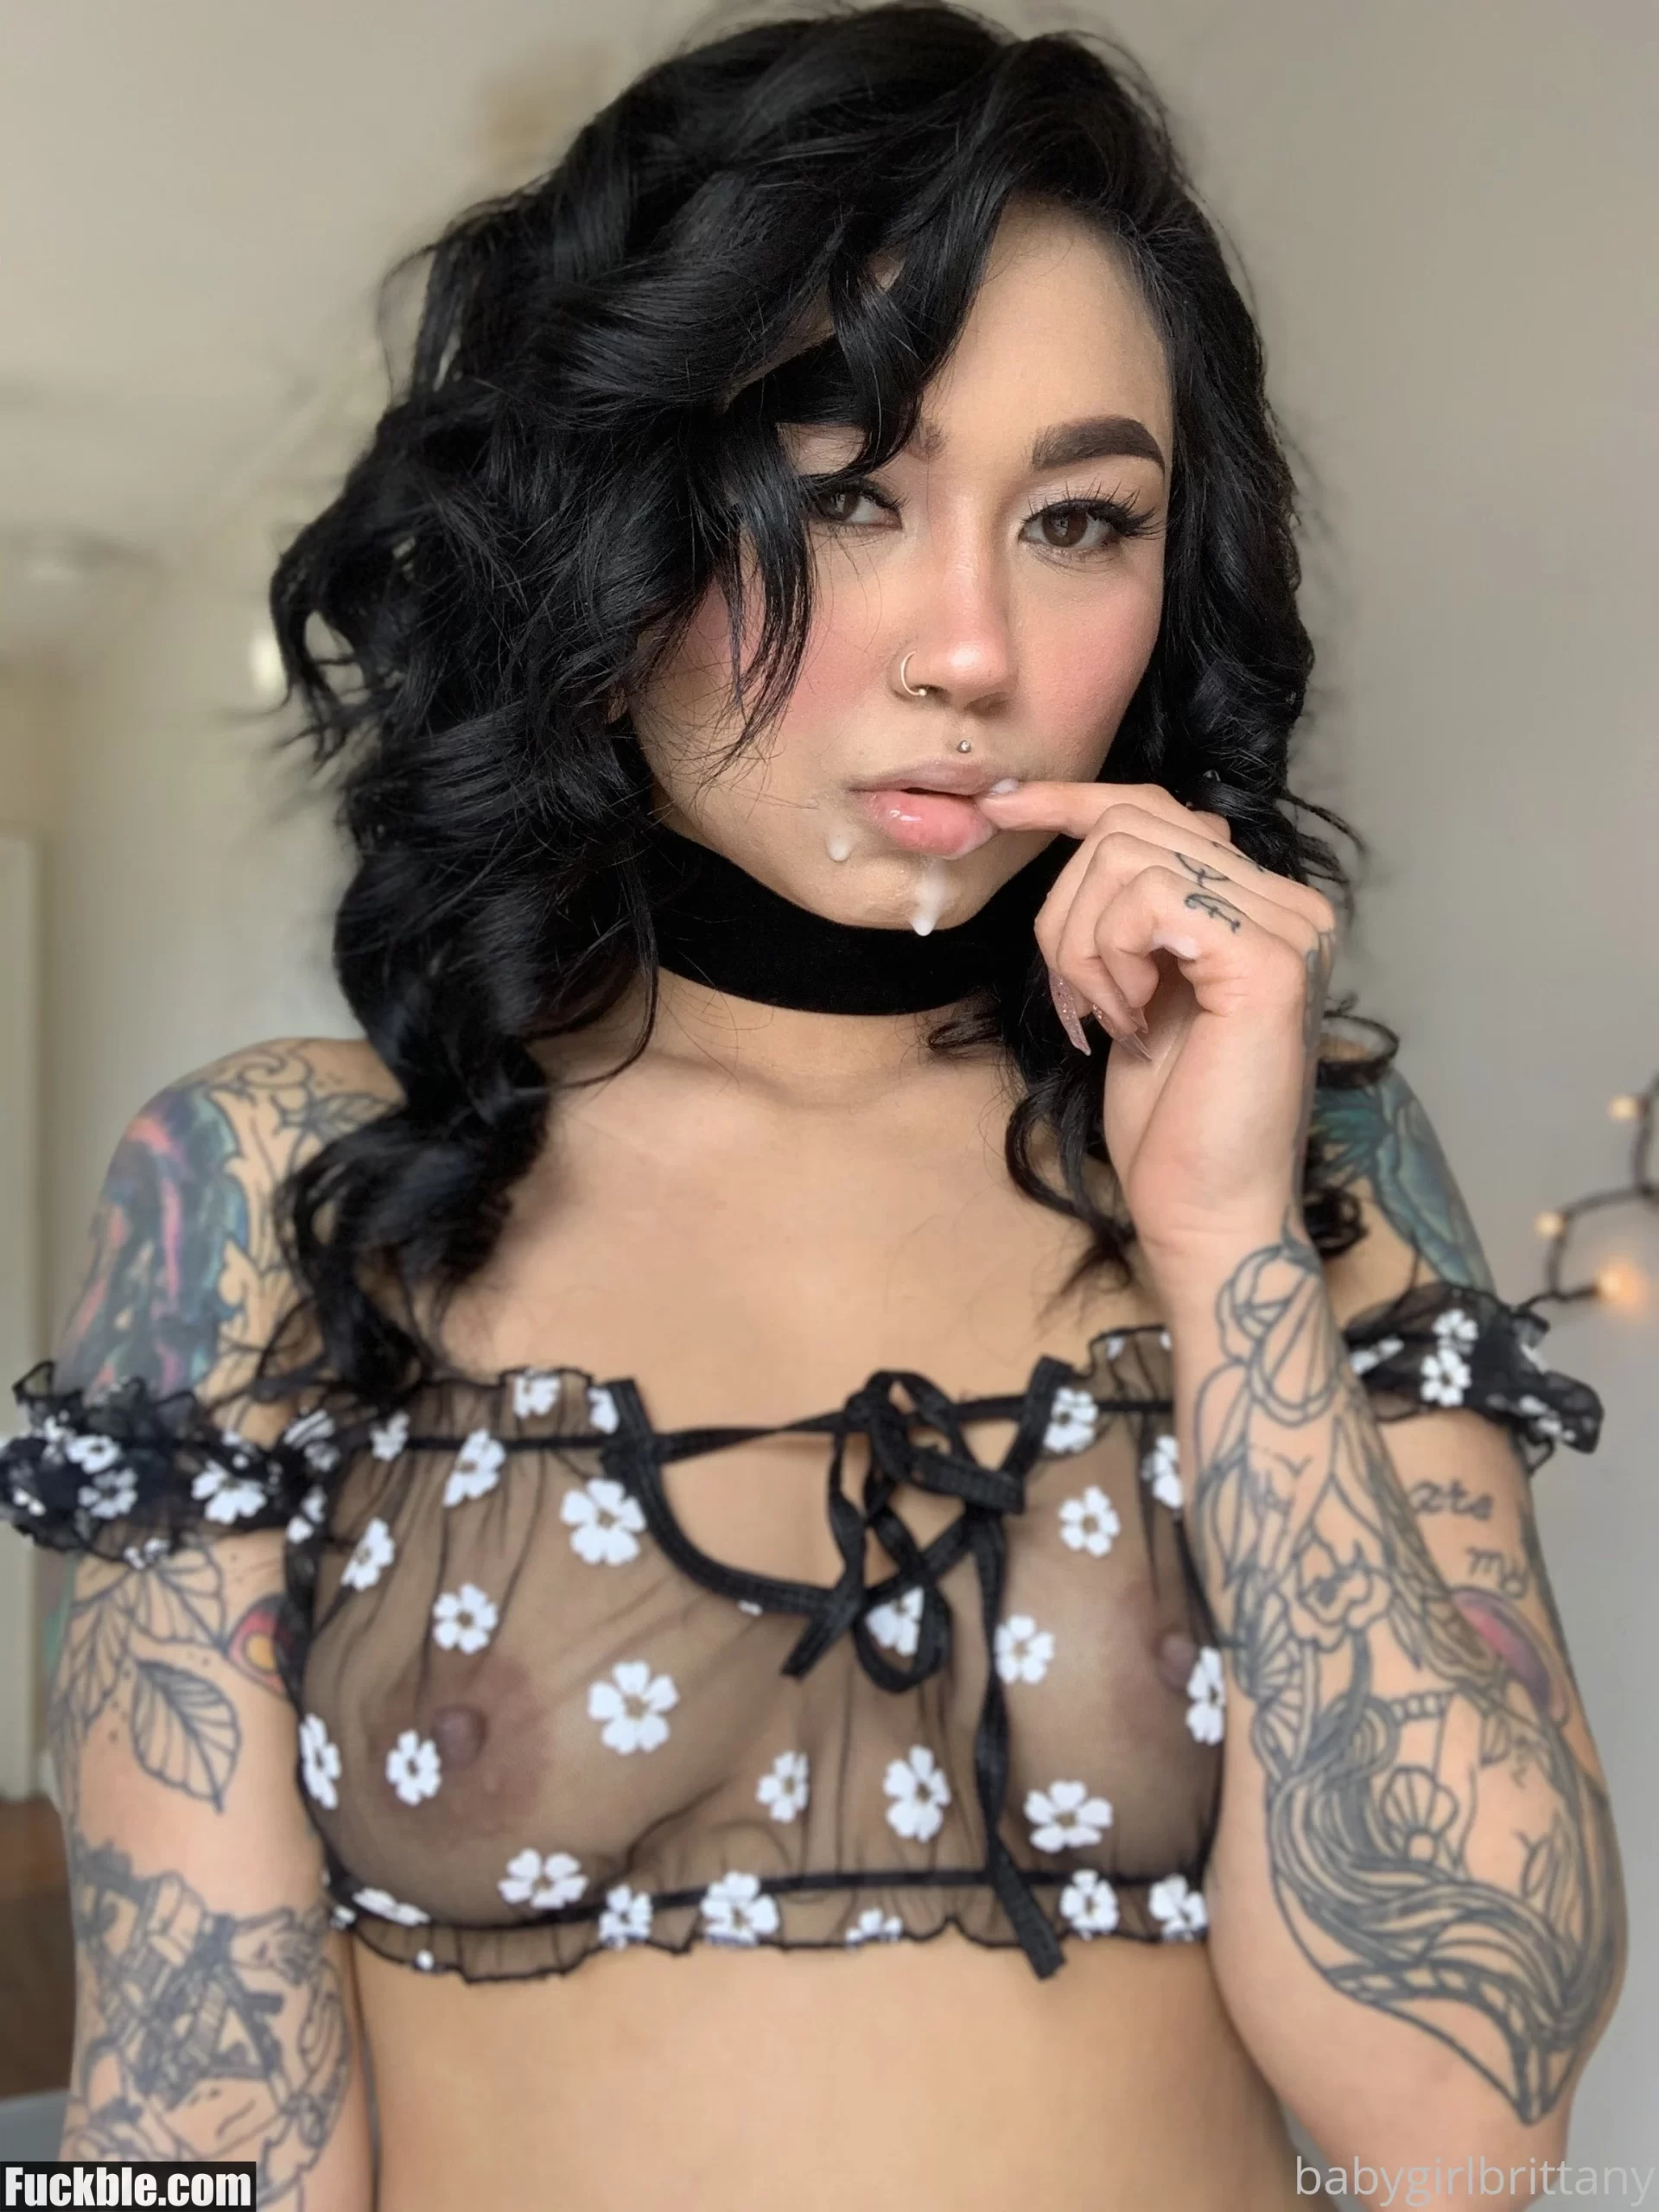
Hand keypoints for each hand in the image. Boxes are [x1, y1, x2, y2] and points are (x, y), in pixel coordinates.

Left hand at [976, 779, 1337, 1276]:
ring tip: (1105, 1019)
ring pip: (1127, 856)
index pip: (1157, 809)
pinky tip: (1127, 1023)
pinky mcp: (1269, 960)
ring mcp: (1287, 927)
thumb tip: (1090, 831)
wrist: (1205, 1211)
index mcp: (1261, 905)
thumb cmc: (1168, 1119)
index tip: (1001, 810)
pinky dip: (1109, 958)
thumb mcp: (1135, 988)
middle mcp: (1289, 903)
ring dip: (1081, 945)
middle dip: (1065, 912)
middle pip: (1130, 825)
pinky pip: (1148, 898)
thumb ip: (1134, 912)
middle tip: (1075, 1003)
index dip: (1072, 801)